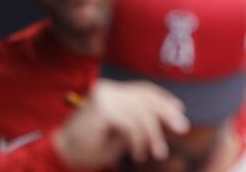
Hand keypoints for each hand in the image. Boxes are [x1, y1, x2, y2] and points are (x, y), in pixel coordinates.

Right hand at [54, 79, 189, 168]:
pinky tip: (139, 154)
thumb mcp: (124, 132)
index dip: (163, 98)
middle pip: (146, 98)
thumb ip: (142, 121)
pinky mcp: (102, 110)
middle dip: (167, 113)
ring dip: (153, 135)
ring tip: (157, 153)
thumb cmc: (92, 146)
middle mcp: (108, 89)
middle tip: (182, 128)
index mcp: (112, 90)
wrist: (63, 155)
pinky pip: (131, 125)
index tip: (180, 110)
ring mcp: (104, 97)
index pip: (143, 90)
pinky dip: (140, 141)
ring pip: (142, 113)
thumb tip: (172, 117)